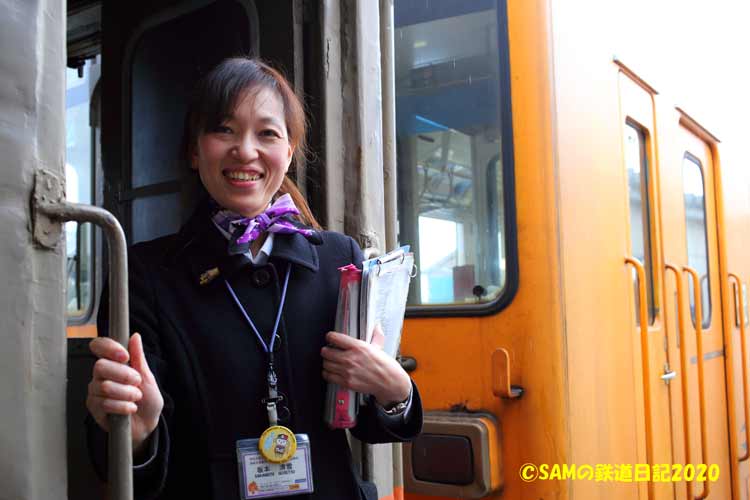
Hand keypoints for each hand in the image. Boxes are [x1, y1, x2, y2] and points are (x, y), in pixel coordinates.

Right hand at [86, 333, 163, 452]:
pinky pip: (104, 403)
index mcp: (113, 364)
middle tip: (137, 383)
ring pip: (104, 386)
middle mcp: (100, 376)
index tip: (124, 356)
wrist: (147, 424)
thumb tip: (135, 337)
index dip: (108, 347)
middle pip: (100, 366)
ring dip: (127, 393)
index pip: (99, 346)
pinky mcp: (94, 409)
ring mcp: (95, 392)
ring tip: (135, 398)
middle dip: (124, 375)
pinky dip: (123, 406)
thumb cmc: (147, 400)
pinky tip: (129, 409)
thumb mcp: (147, 377)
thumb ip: (138, 358)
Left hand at [321, 326, 410, 406]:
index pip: (334, 337)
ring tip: (330, 361)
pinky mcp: (346, 382)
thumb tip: (377, 326)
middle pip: (326, 352)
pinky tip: (332, 371)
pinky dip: (327, 373)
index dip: (330, 337)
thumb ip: (376, 335)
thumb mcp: (379, 347)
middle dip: (326, 350)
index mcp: (358, 347)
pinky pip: (328, 376)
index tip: (330, 338)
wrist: (389, 382)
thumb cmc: (385, 366)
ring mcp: (347, 371)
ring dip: (327, 362)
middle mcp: (351, 358)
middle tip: (328, 351)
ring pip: (326, 364)